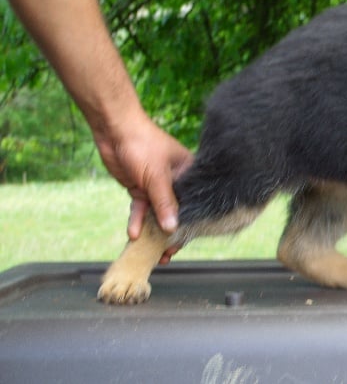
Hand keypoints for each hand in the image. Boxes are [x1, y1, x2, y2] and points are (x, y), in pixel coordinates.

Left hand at [93, 111, 192, 258]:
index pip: (195, 203)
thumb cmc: (143, 145)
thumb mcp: (156, 176)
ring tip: (150, 252)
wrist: (113, 130)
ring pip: (158, 213)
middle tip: (166, 253)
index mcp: (189, 173)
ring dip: (153, 231)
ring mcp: (157, 185)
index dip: (190, 224)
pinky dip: (138, 220)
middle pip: (177, 211)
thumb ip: (165, 203)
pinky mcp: (141, 188)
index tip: (183, 243)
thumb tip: (172, 229)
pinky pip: (142, 209)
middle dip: (170, 233)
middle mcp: (177, 181)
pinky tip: (133, 234)